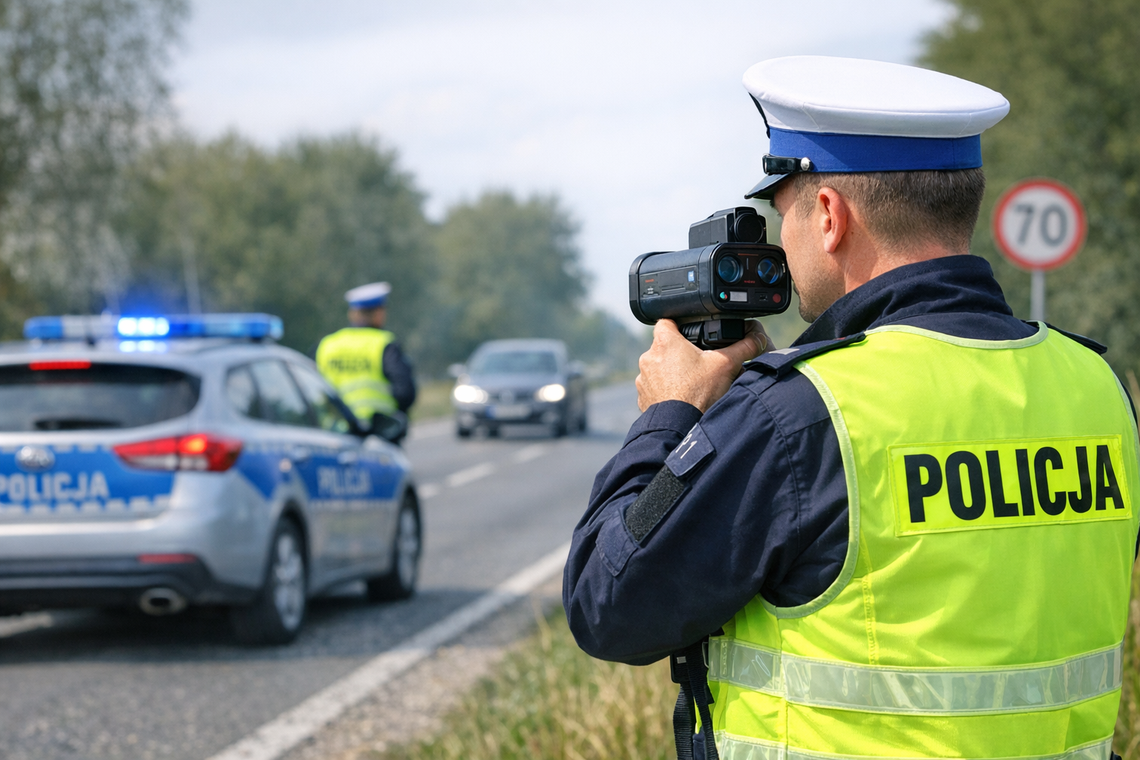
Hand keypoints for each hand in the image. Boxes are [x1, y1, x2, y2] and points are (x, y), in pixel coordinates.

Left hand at [635, 320, 769, 412]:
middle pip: (665, 347)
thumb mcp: (727, 365)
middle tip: (699, 363)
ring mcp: (643, 378)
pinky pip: (655, 388)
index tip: (691, 332)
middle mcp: (649, 357)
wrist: (681, 427)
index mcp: (665, 342)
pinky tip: (682, 397)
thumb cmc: (699, 394)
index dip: (679, 324)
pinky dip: (666, 390)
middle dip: (680, 353)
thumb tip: (757, 339)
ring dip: (672, 373)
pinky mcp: (643, 397)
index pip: (667, 321)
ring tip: (692, 383)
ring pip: (659, 368)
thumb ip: (743, 348)